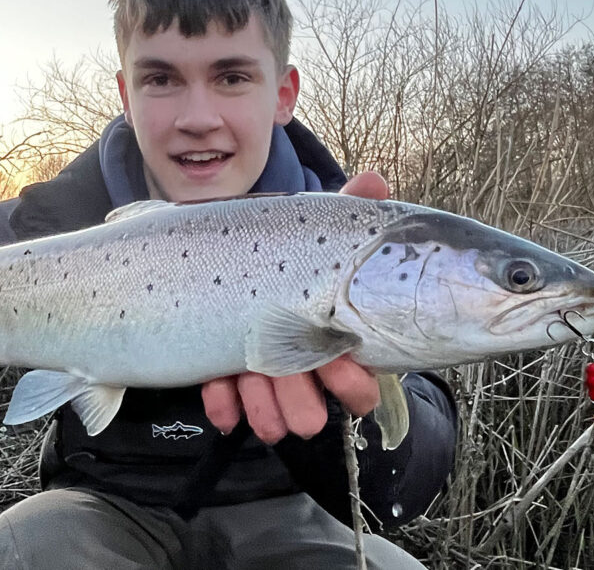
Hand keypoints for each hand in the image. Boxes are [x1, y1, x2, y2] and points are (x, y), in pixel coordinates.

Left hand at [201, 172, 388, 443]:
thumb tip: (374, 181)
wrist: (225, 256)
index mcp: (334, 342)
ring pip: (272, 413)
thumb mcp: (314, 229)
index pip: (359, 383)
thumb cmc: (287, 250)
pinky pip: (227, 407)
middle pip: (312, 406)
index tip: (340, 364)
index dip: (353, 383)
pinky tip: (218, 391)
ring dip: (263, 404)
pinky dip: (224, 403)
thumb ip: (346, 210)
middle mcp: (302, 369)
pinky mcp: (226, 383)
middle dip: (301, 400)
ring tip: (249, 381)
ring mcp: (264, 380)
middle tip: (288, 382)